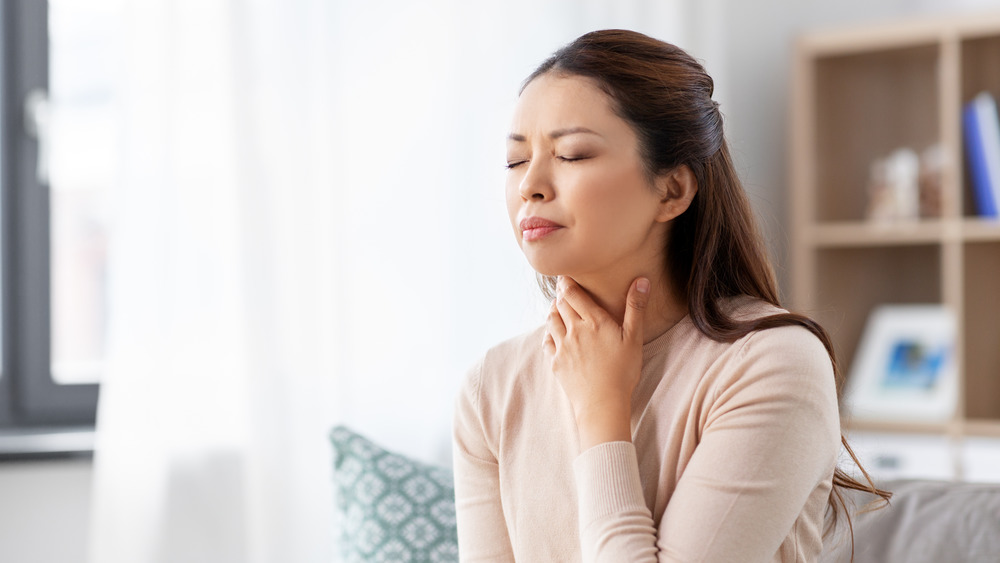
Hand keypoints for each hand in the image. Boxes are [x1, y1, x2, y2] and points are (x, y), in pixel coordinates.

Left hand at [543, 276, 649, 449]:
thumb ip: (635, 308)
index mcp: (594, 322)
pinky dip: (548, 332)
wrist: (603, 403)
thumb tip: (641, 280)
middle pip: (561, 304)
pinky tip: (552, 332)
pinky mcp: (556, 363)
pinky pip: (546, 341)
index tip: (566, 275)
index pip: (574, 294)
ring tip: (557, 305)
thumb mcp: (634, 339)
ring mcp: (563, 347)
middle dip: (560, 293)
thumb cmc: (623, 372)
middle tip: (562, 286)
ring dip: (553, 310)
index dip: (567, 282)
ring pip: (551, 320)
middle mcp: (574, 331)